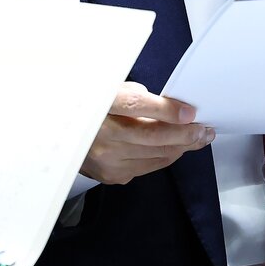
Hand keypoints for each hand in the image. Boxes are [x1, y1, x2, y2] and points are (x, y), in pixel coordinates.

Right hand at [80, 82, 214, 184]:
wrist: (60, 136)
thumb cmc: (92, 108)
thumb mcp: (111, 90)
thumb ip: (139, 97)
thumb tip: (171, 107)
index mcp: (100, 106)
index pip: (137, 106)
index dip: (167, 110)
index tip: (191, 112)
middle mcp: (102, 135)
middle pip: (154, 136)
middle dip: (187, 134)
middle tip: (205, 129)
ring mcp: (106, 159)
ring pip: (156, 155)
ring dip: (182, 147)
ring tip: (198, 138)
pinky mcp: (111, 175)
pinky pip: (148, 167)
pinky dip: (165, 156)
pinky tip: (176, 148)